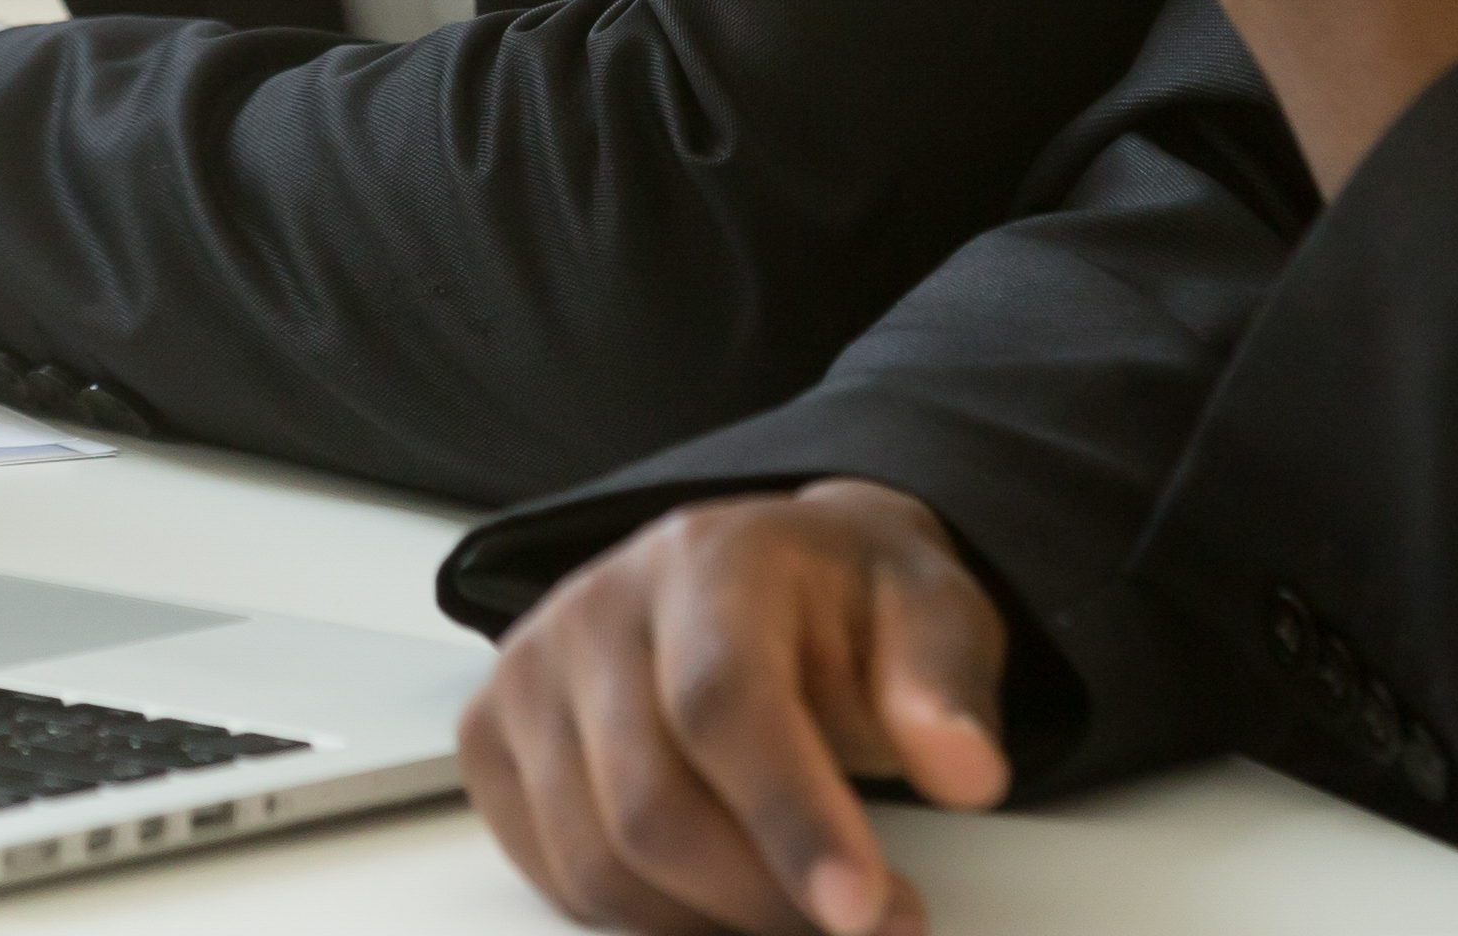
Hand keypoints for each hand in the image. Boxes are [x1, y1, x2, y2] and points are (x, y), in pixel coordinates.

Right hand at [461, 482, 1008, 935]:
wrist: (768, 571)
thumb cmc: (845, 602)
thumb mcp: (930, 614)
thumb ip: (945, 685)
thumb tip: (964, 768)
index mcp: (708, 558)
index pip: (722, 702)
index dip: (791, 820)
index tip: (863, 908)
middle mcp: (599, 605)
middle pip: (650, 805)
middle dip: (767, 902)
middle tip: (872, 925)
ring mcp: (533, 670)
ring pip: (596, 860)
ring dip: (710, 924)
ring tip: (802, 911)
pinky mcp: (494, 733)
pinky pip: (555, 874)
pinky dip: (644, 916)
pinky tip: (716, 894)